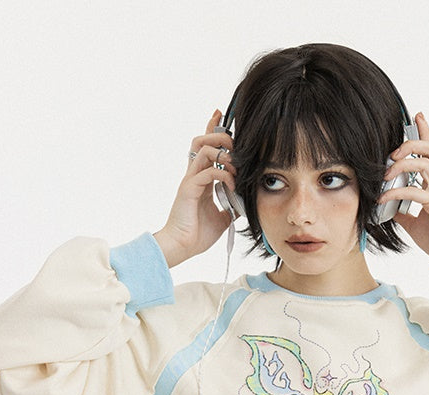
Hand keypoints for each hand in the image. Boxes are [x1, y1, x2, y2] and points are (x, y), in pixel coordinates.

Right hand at [153, 110, 237, 266]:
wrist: (183, 247)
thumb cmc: (198, 234)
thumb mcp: (223, 217)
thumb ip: (232, 204)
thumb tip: (245, 201)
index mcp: (200, 179)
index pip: (205, 147)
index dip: (212, 128)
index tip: (220, 114)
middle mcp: (193, 175)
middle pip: (201, 139)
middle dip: (220, 135)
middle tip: (234, 143)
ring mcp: (190, 180)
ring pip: (202, 149)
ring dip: (223, 153)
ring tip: (234, 167)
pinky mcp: (189, 189)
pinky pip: (207, 172)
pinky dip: (223, 174)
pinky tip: (232, 185)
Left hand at [379, 112, 428, 271]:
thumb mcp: (414, 222)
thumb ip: (403, 210)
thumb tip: (387, 206)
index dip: (426, 131)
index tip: (417, 115)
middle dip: (412, 142)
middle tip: (393, 152)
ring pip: (426, 162)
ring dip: (403, 163)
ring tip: (385, 174)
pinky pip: (416, 191)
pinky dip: (397, 192)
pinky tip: (385, 198)